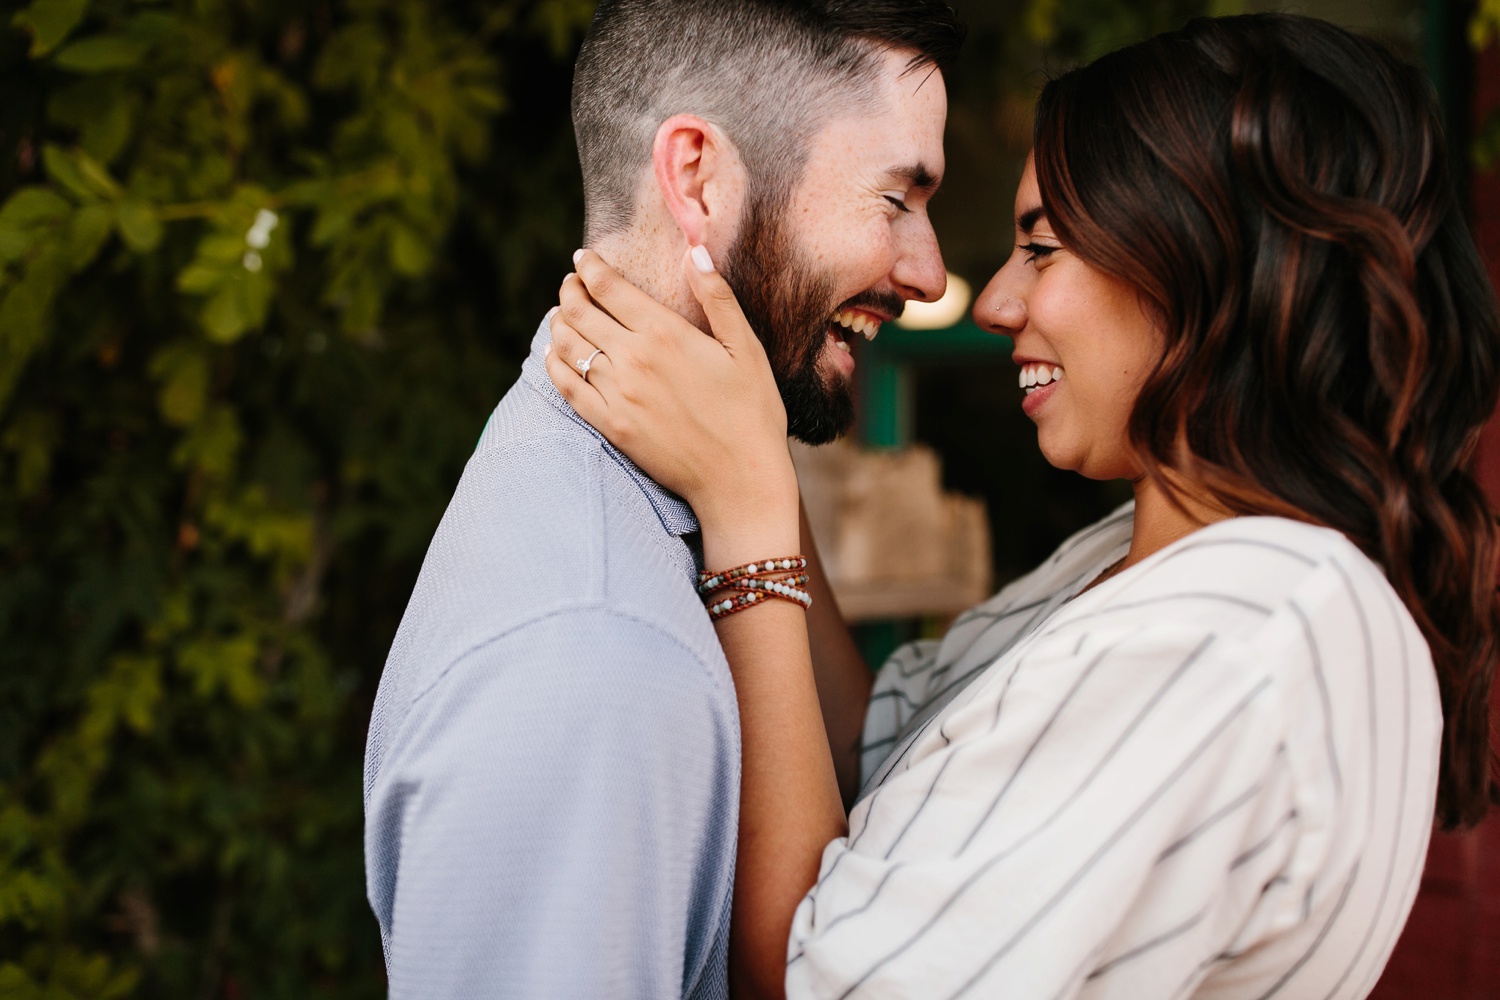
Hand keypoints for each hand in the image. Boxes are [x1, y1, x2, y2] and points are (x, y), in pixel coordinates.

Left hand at [545, 247, 800, 563]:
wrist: (740, 478)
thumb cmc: (752, 412)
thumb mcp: (746, 348)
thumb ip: (718, 298)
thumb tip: (696, 252)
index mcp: (665, 333)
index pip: (608, 287)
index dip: (589, 267)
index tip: (583, 259)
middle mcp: (633, 359)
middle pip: (580, 312)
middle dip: (569, 290)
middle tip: (570, 284)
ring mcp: (617, 395)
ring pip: (567, 346)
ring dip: (559, 323)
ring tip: (562, 315)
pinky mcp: (610, 426)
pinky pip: (566, 388)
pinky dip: (554, 365)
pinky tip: (556, 356)